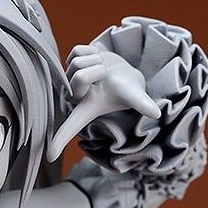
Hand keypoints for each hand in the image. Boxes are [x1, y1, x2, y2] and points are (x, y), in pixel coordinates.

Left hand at [47, 45, 160, 161]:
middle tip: (104, 75)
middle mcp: (73, 98)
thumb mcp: (134, 97)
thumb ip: (142, 104)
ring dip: (94, 59)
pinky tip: (95, 59)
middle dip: (95, 70)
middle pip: (77, 76)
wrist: (124, 73)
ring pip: (76, 61)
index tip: (50, 156)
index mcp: (85, 111)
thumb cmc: (127, 90)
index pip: (69, 128)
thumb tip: (156, 114)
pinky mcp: (68, 65)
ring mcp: (69, 80)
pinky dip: (90, 50)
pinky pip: (76, 51)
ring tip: (102, 68)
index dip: (59, 141)